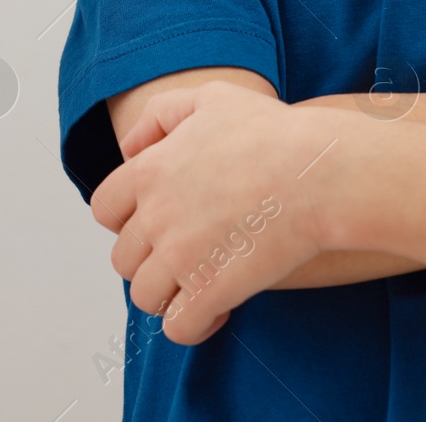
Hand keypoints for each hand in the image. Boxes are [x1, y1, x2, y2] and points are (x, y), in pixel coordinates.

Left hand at [90, 80, 348, 344]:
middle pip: (123, 259)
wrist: (320, 173)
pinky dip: (194, 324)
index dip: (126, 220)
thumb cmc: (274, 133)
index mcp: (149, 172)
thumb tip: (129, 148)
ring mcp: (179, 258)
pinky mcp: (209, 291)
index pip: (105, 209)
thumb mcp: (211, 97)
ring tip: (201, 284)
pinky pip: (179, 327)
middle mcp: (155, 216)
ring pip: (146, 297)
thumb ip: (161, 114)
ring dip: (169, 296)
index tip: (156, 224)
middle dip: (149, 261)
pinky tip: (221, 308)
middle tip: (185, 256)